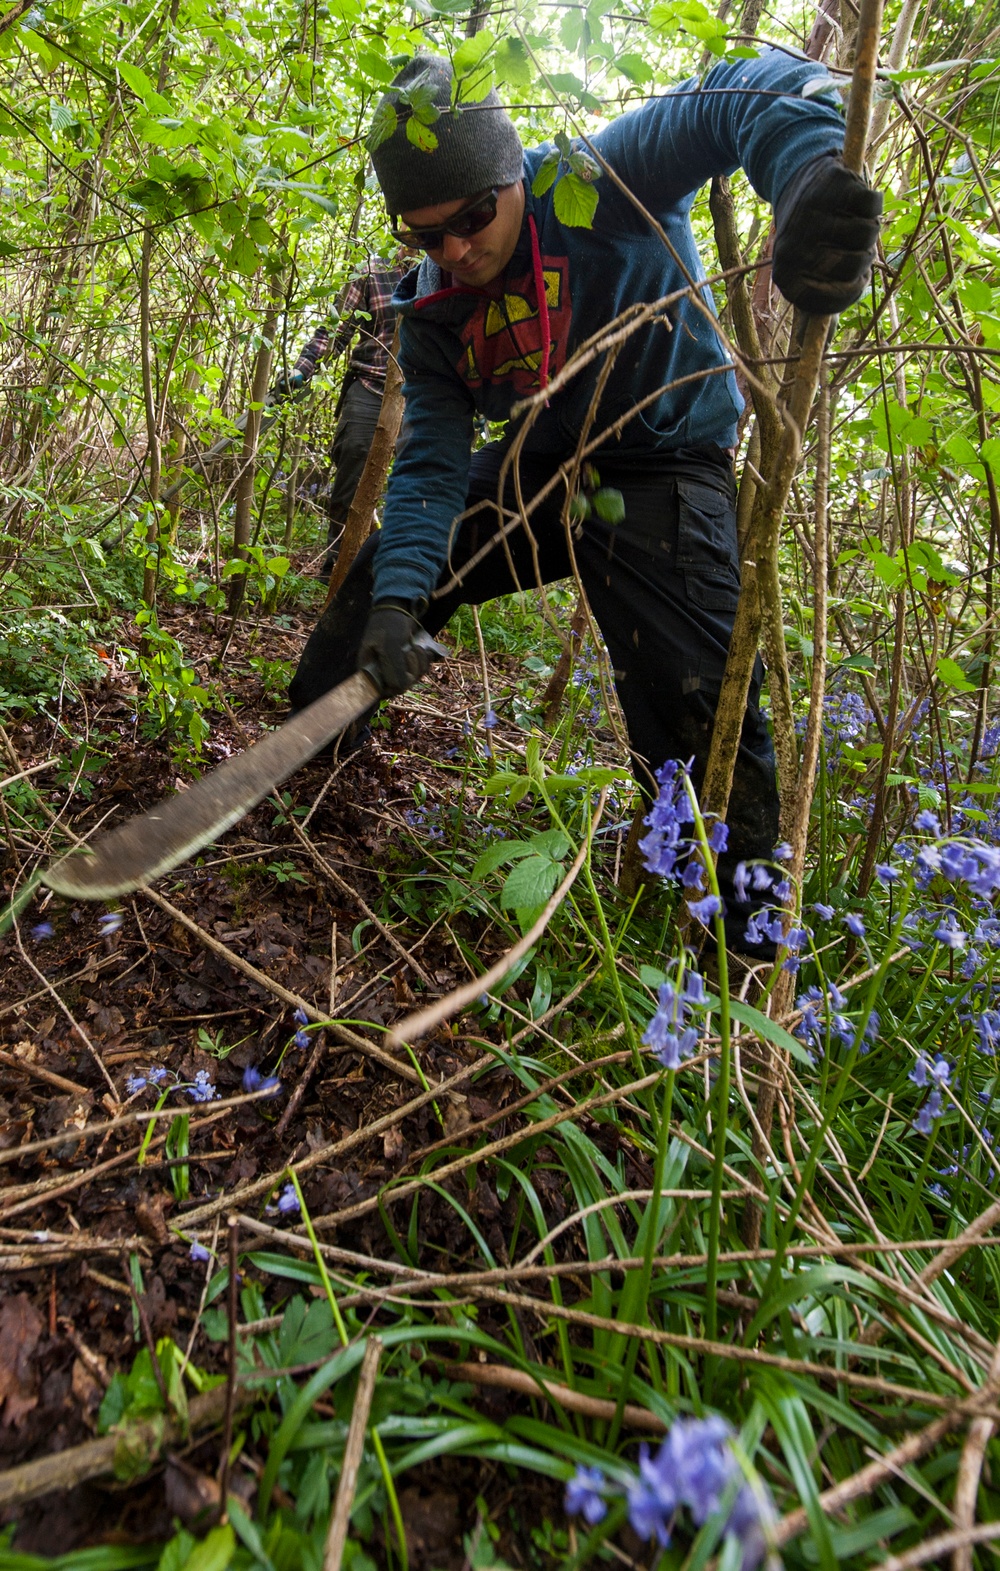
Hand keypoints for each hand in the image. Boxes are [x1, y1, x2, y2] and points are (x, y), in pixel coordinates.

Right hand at [359, 602, 436, 696]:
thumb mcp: (390, 645)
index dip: (394, 686)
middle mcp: (381, 671)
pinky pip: (420, 670)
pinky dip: (424, 660)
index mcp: (369, 669)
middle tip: (410, 652)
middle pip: (400, 686)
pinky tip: (422, 648)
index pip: (380, 691)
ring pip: (412, 679)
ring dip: (419, 663)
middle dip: (411, 670)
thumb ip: (394, 668)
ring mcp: (395, 667)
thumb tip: (401, 688)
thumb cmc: (389, 624)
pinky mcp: (408, 662)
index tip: (403, 674)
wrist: (399, 608)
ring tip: (416, 647)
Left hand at [772, 152, 881, 314]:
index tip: (850, 276)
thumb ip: (818, 311)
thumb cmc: (810, 242)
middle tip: (853, 247)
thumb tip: (818, 350)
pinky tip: (858, 204)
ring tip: (853, 224)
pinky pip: (872, 204)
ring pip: (867, 233)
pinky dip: (873, 205)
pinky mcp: (832, 184)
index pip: (837, 299)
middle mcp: (794, 247)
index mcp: (787, 278)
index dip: (854, 289)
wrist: (800, 185)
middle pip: (856, 265)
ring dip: (870, 229)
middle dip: (864, 257)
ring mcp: (811, 213)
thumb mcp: (808, 278)